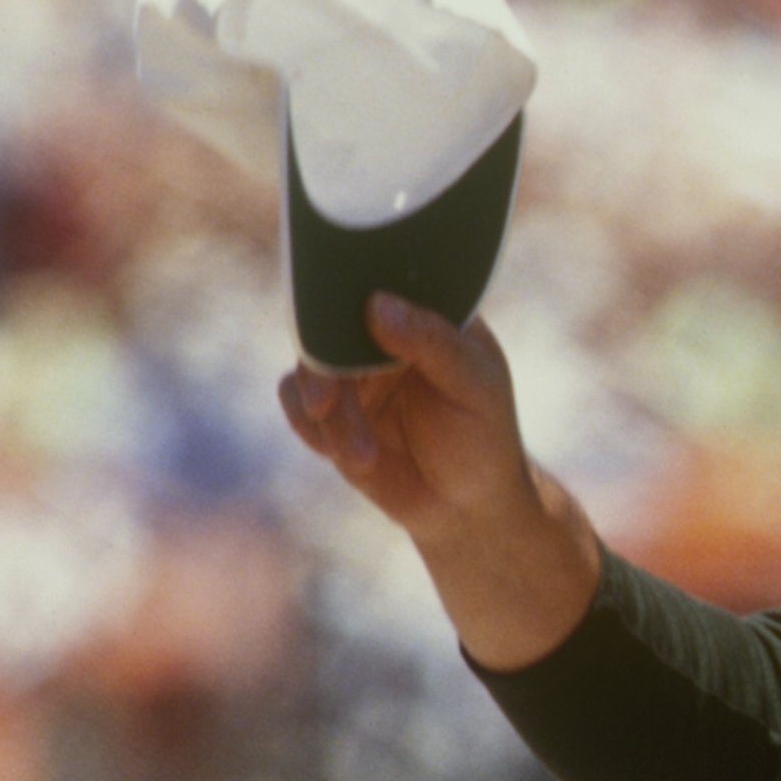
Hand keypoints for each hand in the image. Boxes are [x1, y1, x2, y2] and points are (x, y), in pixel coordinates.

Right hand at [280, 298, 536, 545]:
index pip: (381, 274)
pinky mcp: (328, 408)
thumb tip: (377, 304)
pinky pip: (297, 403)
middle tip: (325, 402)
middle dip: (322, 361)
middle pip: (329, 318)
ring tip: (362, 456)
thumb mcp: (473, 386)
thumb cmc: (483, 435)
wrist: (465, 505)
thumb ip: (430, 342)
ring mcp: (349, 368)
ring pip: (310, 365)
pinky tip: (348, 455)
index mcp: (421, 309)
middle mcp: (378, 332)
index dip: (353, 278)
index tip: (345, 305)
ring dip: (327, 413)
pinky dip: (311, 427)